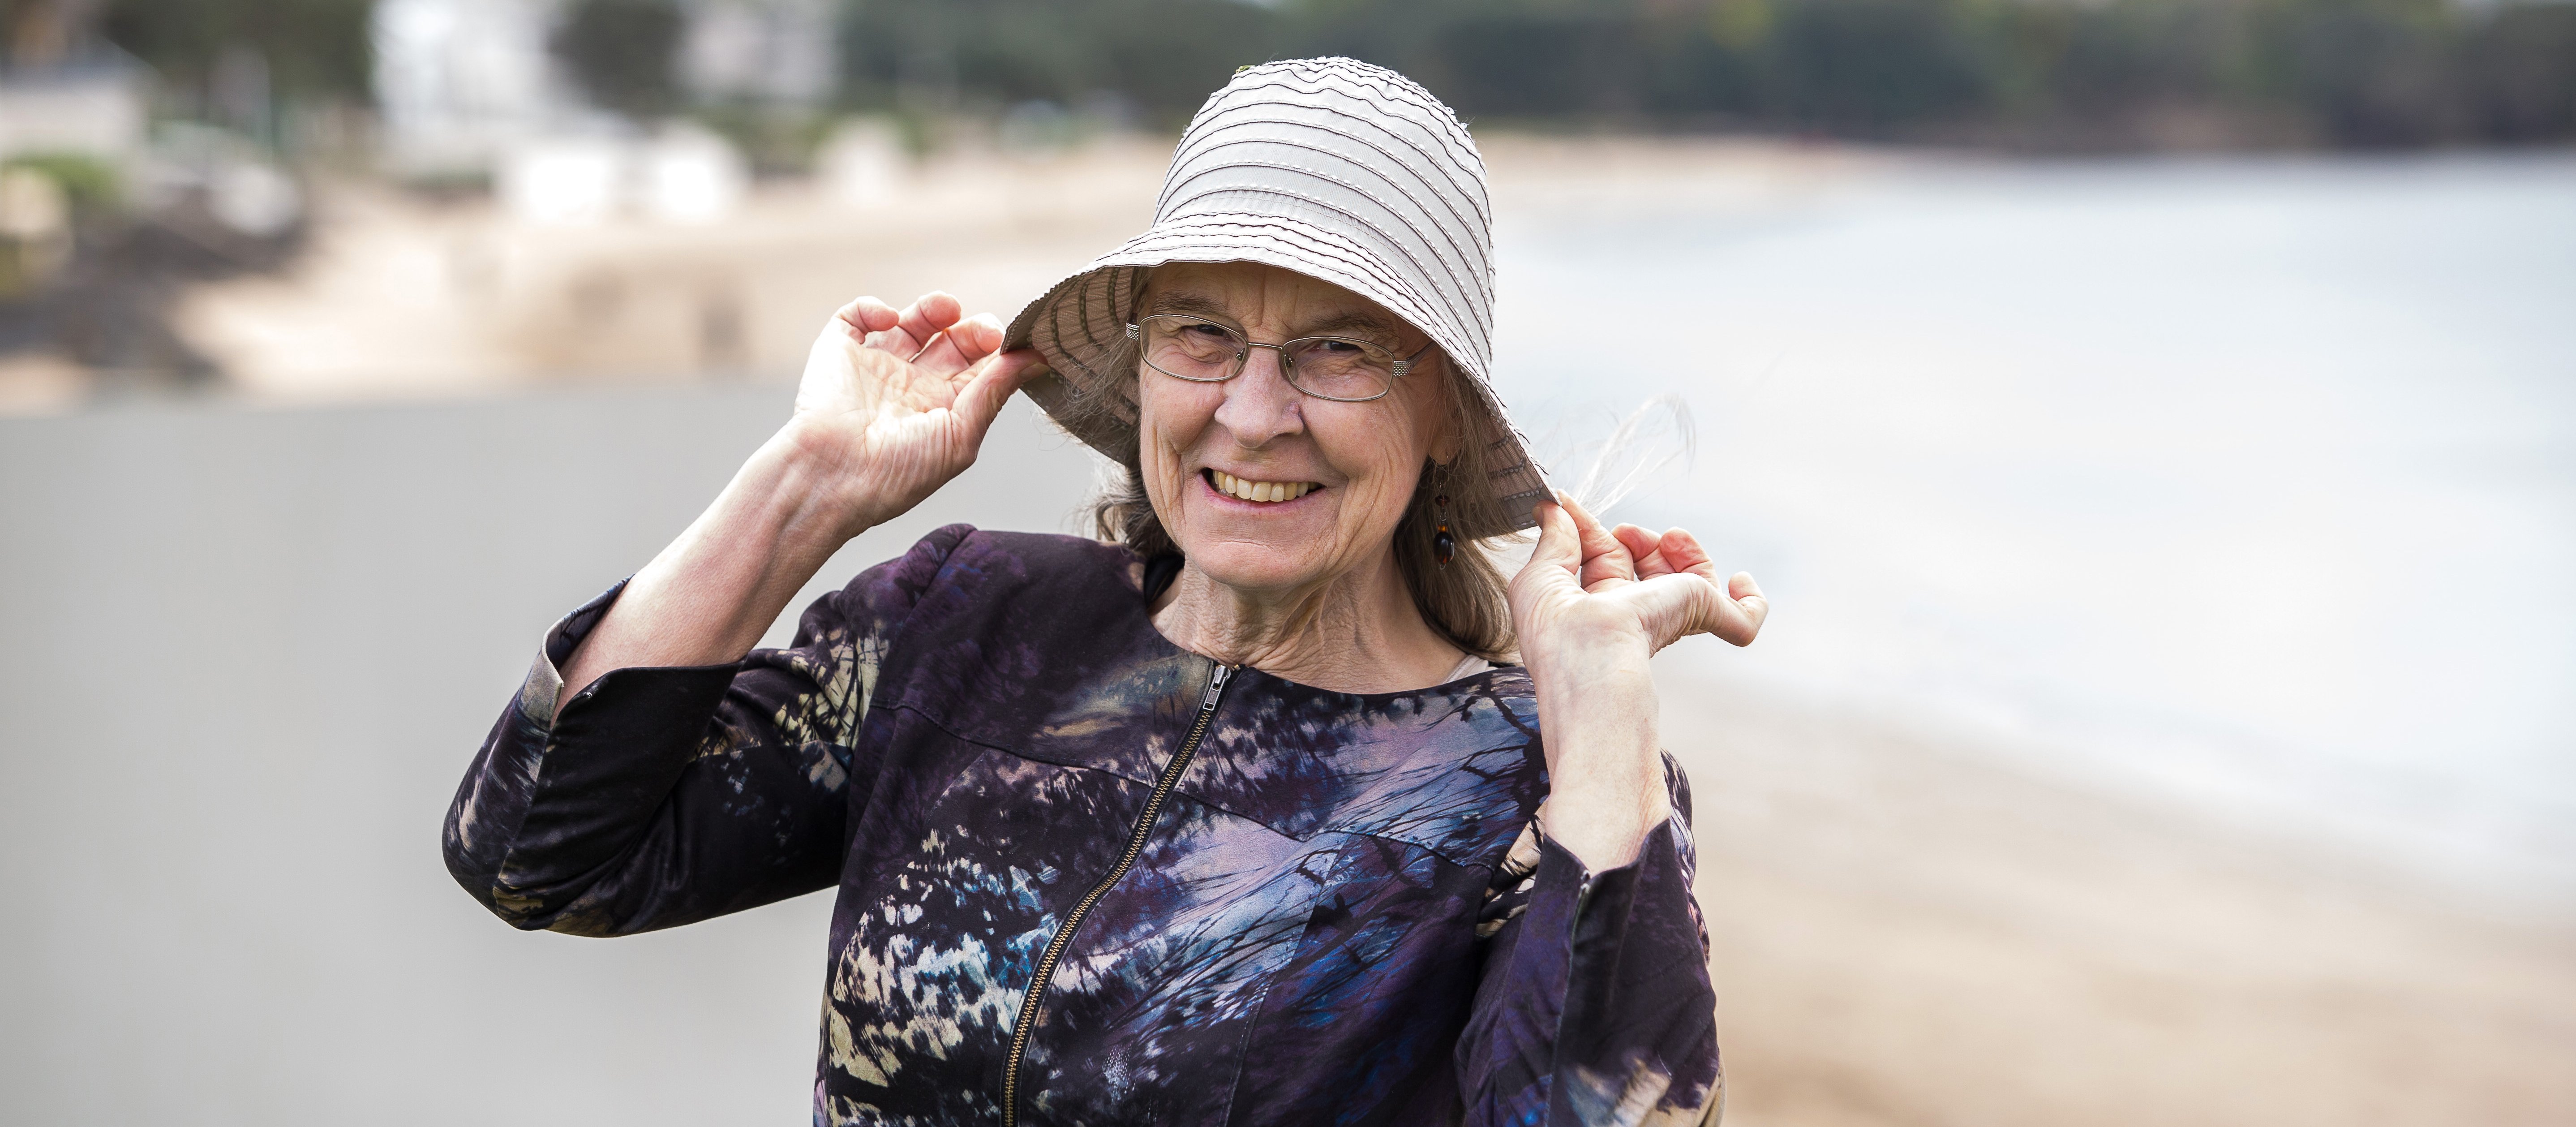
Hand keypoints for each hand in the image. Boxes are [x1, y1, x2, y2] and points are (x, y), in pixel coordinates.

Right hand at [783, 291, 1044, 537]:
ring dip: (932, 309)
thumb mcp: (960, 436)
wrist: (833, 477)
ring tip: (946, 308)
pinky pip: (855, 318)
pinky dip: (873, 308)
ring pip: (908, 324)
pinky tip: (888, 319)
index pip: (977, 371)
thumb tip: (1036, 358)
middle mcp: (909, 388)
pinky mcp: (838, 353)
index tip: (1012, 341)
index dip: (995, 351)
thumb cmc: (897, 472)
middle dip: (970, 330)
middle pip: (949, 344)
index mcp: (940, 412)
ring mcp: (874, 368)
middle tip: (984, 329)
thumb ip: (994, 392)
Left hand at [1507, 494, 1767, 673]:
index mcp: (1594, 609)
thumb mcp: (1537, 578)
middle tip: (1626, 529)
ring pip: (1692, 581)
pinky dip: (1749, 603)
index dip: (1594, 531)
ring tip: (1670, 538)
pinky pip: (1741, 620)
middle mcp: (1632, 616)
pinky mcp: (1698, 615)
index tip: (1572, 504)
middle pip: (1648, 567)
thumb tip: (1553, 508)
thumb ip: (1551, 539)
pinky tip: (1741, 582)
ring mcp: (1669, 617)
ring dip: (1685, 550)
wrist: (1589, 665)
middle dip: (1639, 538)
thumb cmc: (1555, 635)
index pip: (1605, 561)